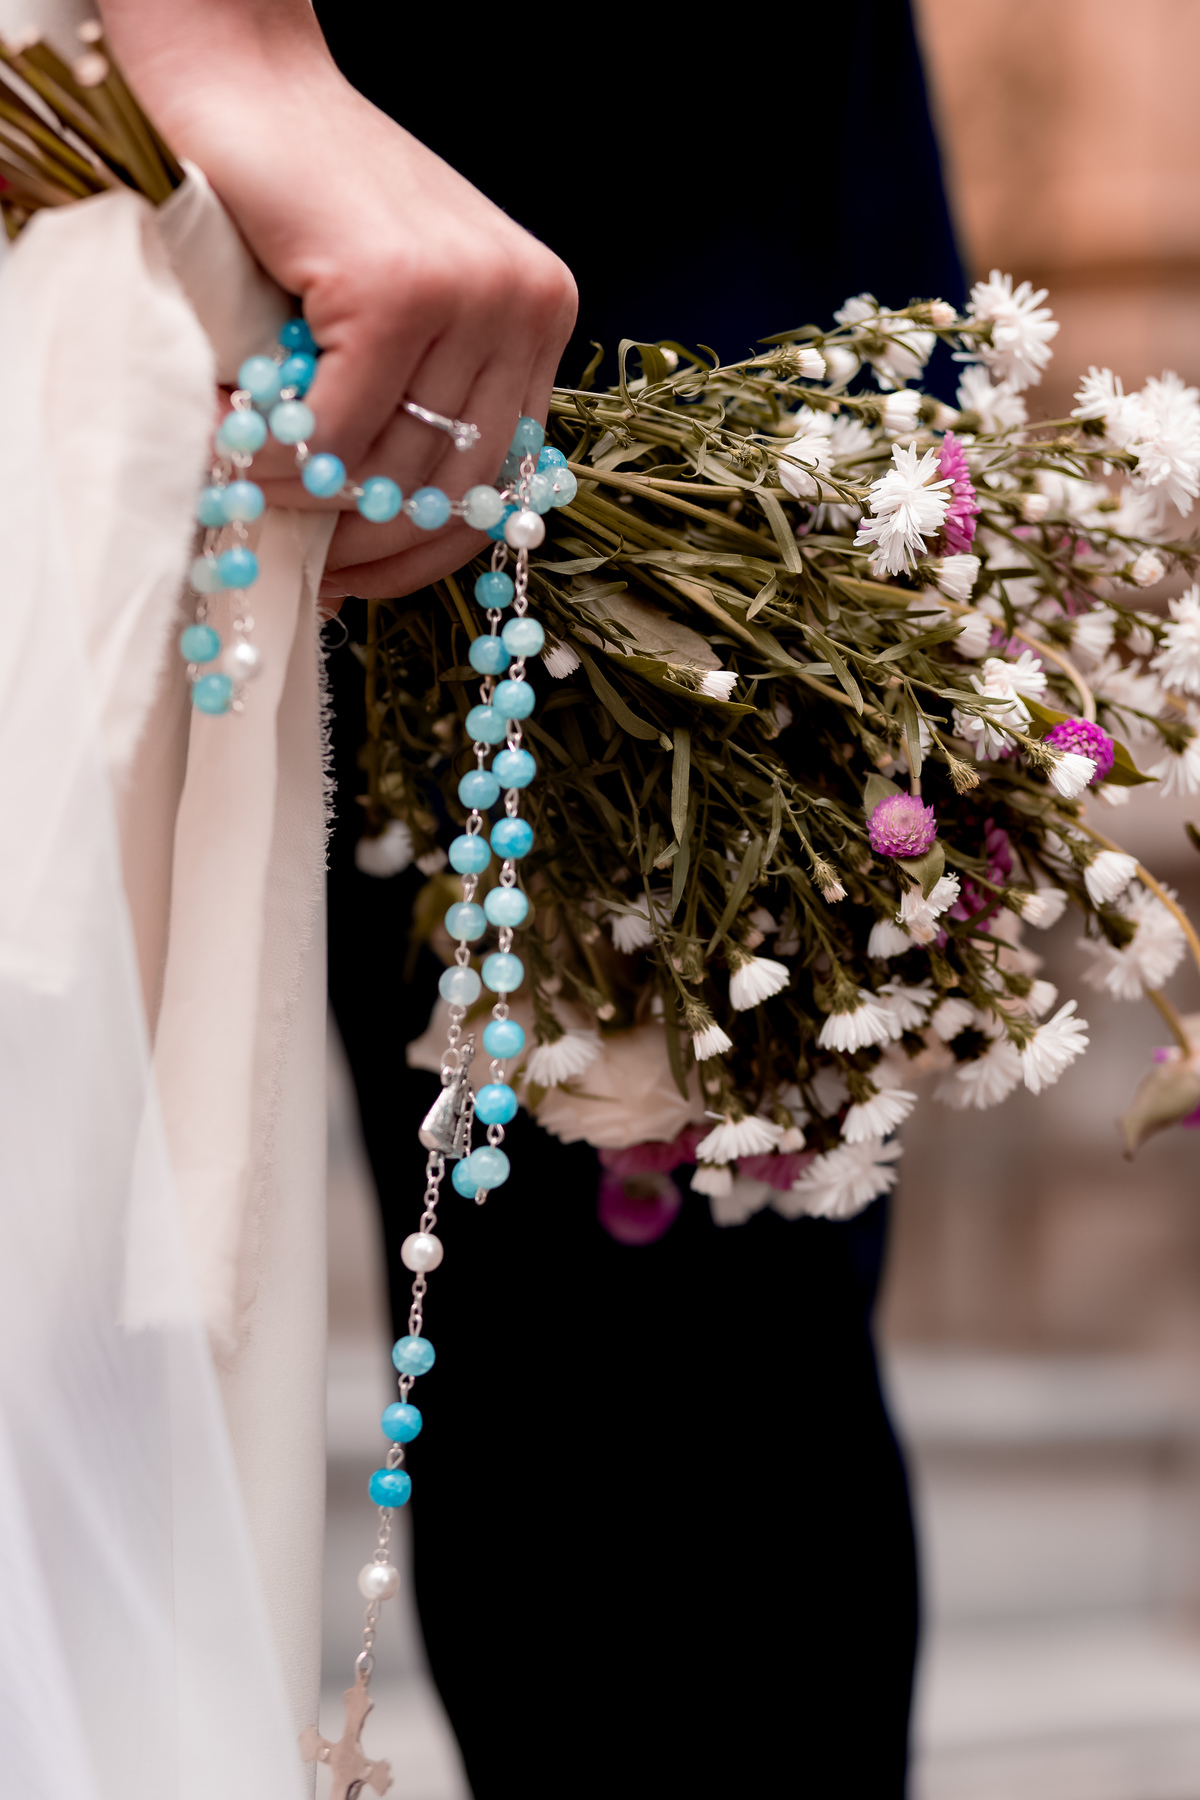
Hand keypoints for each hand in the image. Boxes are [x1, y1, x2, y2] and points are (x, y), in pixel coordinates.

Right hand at [99, 0, 576, 598]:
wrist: (248, 85)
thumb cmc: (311, 202)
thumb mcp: (398, 311)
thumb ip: (419, 399)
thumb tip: (393, 535)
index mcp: (541, 315)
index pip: (505, 484)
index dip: (429, 553)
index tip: (361, 581)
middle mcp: (525, 303)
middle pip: (451, 490)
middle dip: (367, 543)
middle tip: (296, 555)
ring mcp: (469, 292)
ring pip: (390, 468)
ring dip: (302, 494)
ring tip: (243, 478)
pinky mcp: (398, 288)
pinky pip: (337, 429)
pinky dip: (272, 453)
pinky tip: (227, 436)